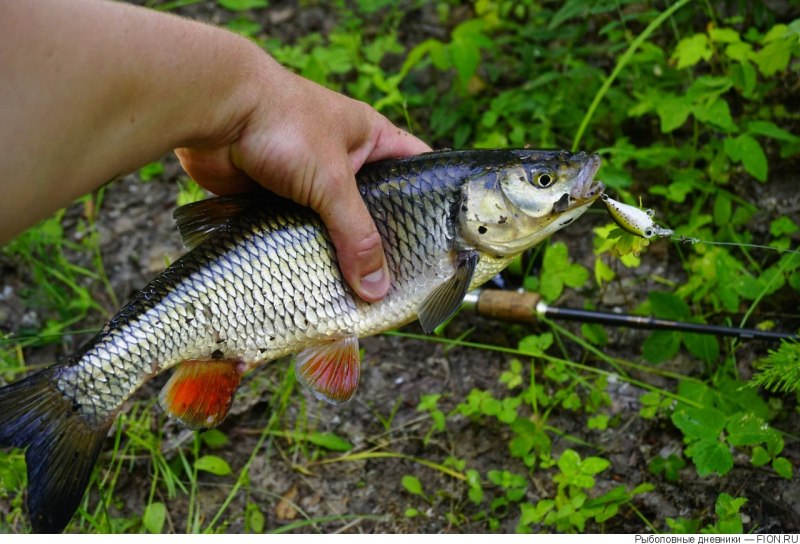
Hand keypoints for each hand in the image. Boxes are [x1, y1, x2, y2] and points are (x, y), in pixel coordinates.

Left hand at [176, 64, 429, 301]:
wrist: (214, 110)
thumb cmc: (284, 126)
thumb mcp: (332, 180)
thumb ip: (357, 234)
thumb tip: (377, 289)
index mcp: (370, 141)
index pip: (416, 170)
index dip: (431, 203)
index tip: (442, 245)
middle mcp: (345, 163)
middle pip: (375, 210)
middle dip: (384, 245)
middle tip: (401, 286)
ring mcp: (310, 183)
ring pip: (336, 228)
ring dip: (343, 257)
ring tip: (363, 298)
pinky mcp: (278, 200)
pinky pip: (300, 234)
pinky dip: (306, 256)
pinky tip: (318, 286)